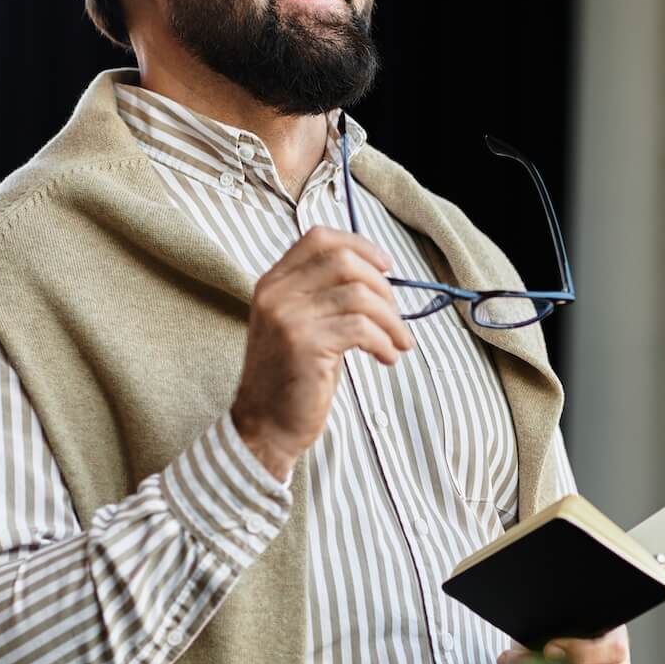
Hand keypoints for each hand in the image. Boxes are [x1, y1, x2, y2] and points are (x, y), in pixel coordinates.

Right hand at [230, 226, 414, 479]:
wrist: (265, 425)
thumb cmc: (292, 376)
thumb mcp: (301, 324)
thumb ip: (324, 296)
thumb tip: (379, 279)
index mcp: (273, 282)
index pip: (318, 238)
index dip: (360, 245)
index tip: (386, 267)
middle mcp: (276, 294)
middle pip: (344, 261)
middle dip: (382, 287)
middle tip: (396, 317)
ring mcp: (288, 317)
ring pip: (359, 295)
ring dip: (391, 320)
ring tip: (398, 342)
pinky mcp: (305, 344)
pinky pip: (361, 328)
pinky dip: (384, 341)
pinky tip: (388, 357)